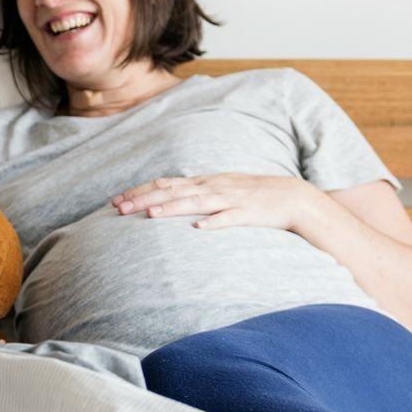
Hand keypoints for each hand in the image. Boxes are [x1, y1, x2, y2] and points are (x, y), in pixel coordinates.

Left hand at [112, 173, 317, 232]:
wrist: (294, 198)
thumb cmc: (253, 196)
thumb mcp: (221, 189)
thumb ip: (196, 193)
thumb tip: (167, 197)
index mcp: (205, 182)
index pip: (165, 183)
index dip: (140, 191)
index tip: (116, 201)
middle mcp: (213, 187)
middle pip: (172, 191)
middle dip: (144, 199)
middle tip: (118, 209)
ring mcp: (230, 199)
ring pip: (195, 202)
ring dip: (171, 208)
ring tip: (149, 216)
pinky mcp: (248, 214)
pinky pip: (229, 219)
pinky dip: (214, 223)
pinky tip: (198, 230)